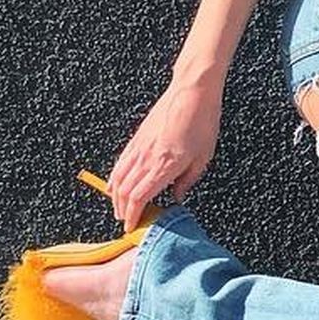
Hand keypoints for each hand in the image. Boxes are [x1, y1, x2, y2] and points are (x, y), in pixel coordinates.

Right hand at [105, 78, 221, 230]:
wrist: (192, 91)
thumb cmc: (202, 121)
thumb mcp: (203, 157)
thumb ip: (188, 181)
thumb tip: (177, 197)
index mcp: (164, 166)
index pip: (139, 198)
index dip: (133, 216)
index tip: (131, 228)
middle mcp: (147, 158)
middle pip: (125, 191)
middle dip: (122, 210)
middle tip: (126, 222)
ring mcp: (139, 146)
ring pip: (119, 177)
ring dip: (116, 196)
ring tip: (119, 208)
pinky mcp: (138, 137)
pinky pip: (121, 162)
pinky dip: (115, 177)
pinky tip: (115, 184)